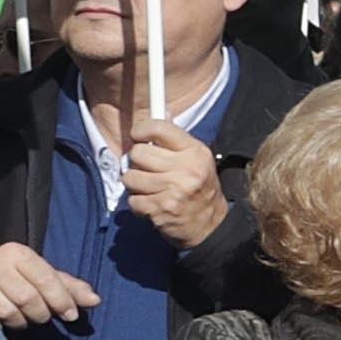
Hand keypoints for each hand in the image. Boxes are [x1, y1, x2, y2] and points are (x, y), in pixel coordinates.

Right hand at [0, 244, 100, 329]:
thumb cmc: (12, 281)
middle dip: (43, 313)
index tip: (71, 316)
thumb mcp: (41, 280)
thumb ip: (68, 288)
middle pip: (30, 297)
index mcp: (18, 252)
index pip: (47, 278)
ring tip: (26, 318)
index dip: (62, 300)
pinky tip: (9, 320)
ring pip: (11, 309)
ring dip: (25, 320)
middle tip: (45, 318)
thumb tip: (95, 300)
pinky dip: (8, 323)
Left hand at [116, 118, 225, 249]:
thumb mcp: (196, 160)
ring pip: (130, 177)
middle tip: (150, 170)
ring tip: (152, 190)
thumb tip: (159, 114)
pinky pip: (132, 200)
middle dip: (138, 163)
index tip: (139, 137)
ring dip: (136, 185)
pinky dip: (139, 204)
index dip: (141, 130)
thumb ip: (175, 140)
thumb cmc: (199, 189)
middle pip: (138, 153)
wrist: (210, 225)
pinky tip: (154, 204)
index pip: (158, 128)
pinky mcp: (161, 209)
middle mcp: (187, 168)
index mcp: (196, 152)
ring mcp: (173, 189)